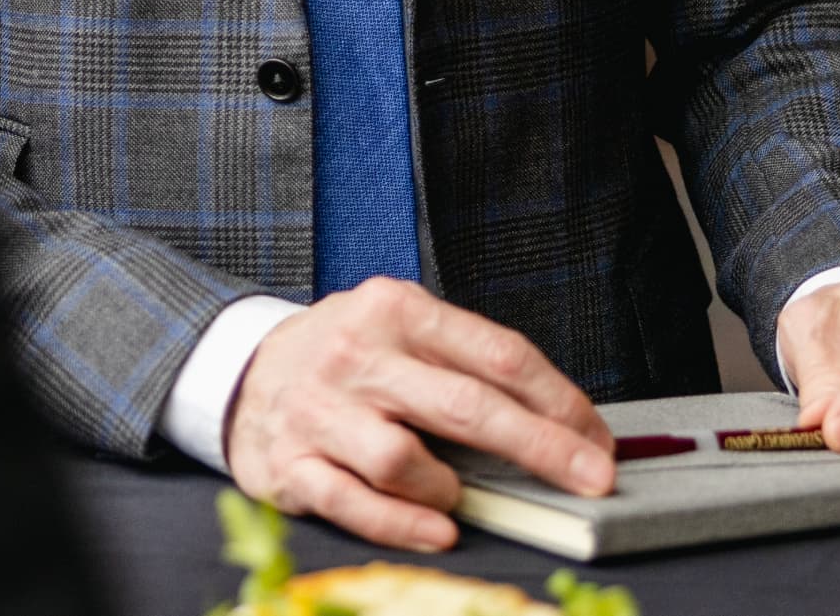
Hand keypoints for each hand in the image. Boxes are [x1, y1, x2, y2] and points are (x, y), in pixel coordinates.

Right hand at [223, 278, 614, 551]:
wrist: (242, 373)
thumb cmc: (347, 357)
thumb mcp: (402, 331)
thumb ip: (464, 366)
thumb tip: (555, 423)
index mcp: (396, 310)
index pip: (496, 354)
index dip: (558, 401)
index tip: (596, 439)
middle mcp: (356, 355)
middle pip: (466, 406)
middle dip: (542, 448)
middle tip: (592, 478)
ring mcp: (320, 411)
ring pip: (402, 458)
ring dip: (448, 488)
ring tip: (455, 494)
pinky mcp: (290, 465)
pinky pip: (355, 504)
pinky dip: (404, 524)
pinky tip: (437, 529)